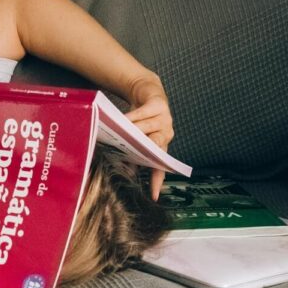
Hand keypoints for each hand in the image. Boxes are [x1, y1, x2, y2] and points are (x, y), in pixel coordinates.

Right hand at [126, 76, 173, 200]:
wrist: (146, 90)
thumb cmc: (140, 117)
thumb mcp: (136, 136)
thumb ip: (134, 151)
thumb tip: (126, 170)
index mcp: (161, 145)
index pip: (160, 166)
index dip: (156, 181)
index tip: (154, 196)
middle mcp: (166, 134)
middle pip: (155, 147)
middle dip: (142, 150)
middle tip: (131, 153)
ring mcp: (165, 119)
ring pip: (146, 129)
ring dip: (133, 132)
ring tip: (121, 135)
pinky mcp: (159, 105)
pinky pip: (143, 114)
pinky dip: (132, 117)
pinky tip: (124, 120)